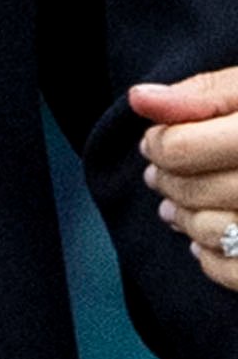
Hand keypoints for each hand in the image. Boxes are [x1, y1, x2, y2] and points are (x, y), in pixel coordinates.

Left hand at [137, 69, 237, 291]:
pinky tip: (205, 246)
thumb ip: (206, 94)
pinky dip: (214, 264)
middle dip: (169, 184)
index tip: (154, 141)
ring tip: (175, 211)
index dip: (157, 144)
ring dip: (186, 223)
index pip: (183, 148)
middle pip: (199, 191)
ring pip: (218, 233)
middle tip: (157, 178)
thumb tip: (140, 99)